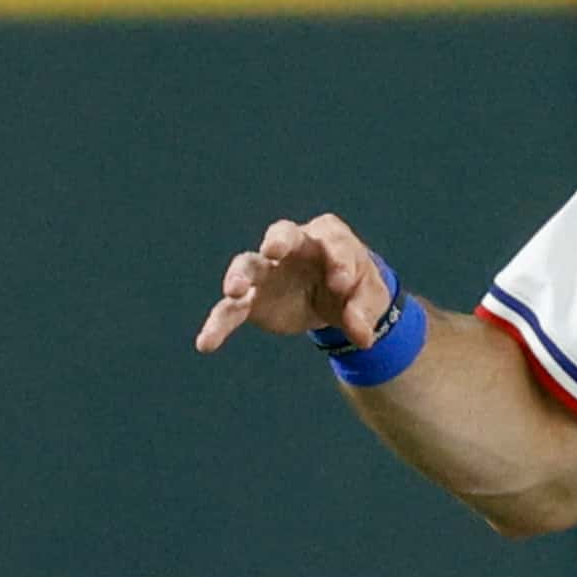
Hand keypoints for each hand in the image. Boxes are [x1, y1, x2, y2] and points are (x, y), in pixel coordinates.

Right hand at [194, 213, 393, 353]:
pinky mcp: (253, 299)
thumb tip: (361, 335)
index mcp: (329, 238)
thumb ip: (364, 313)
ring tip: (235, 291)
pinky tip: (206, 343)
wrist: (338, 299)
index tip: (341, 283)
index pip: (333, 241)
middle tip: (273, 251)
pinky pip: (231, 310)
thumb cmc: (356, 286)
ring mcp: (269, 271)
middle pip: (283, 234)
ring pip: (249, 265)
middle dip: (278, 241)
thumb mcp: (369, 298)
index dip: (338, 260)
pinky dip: (219, 324)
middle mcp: (294, 247)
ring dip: (240, 276)